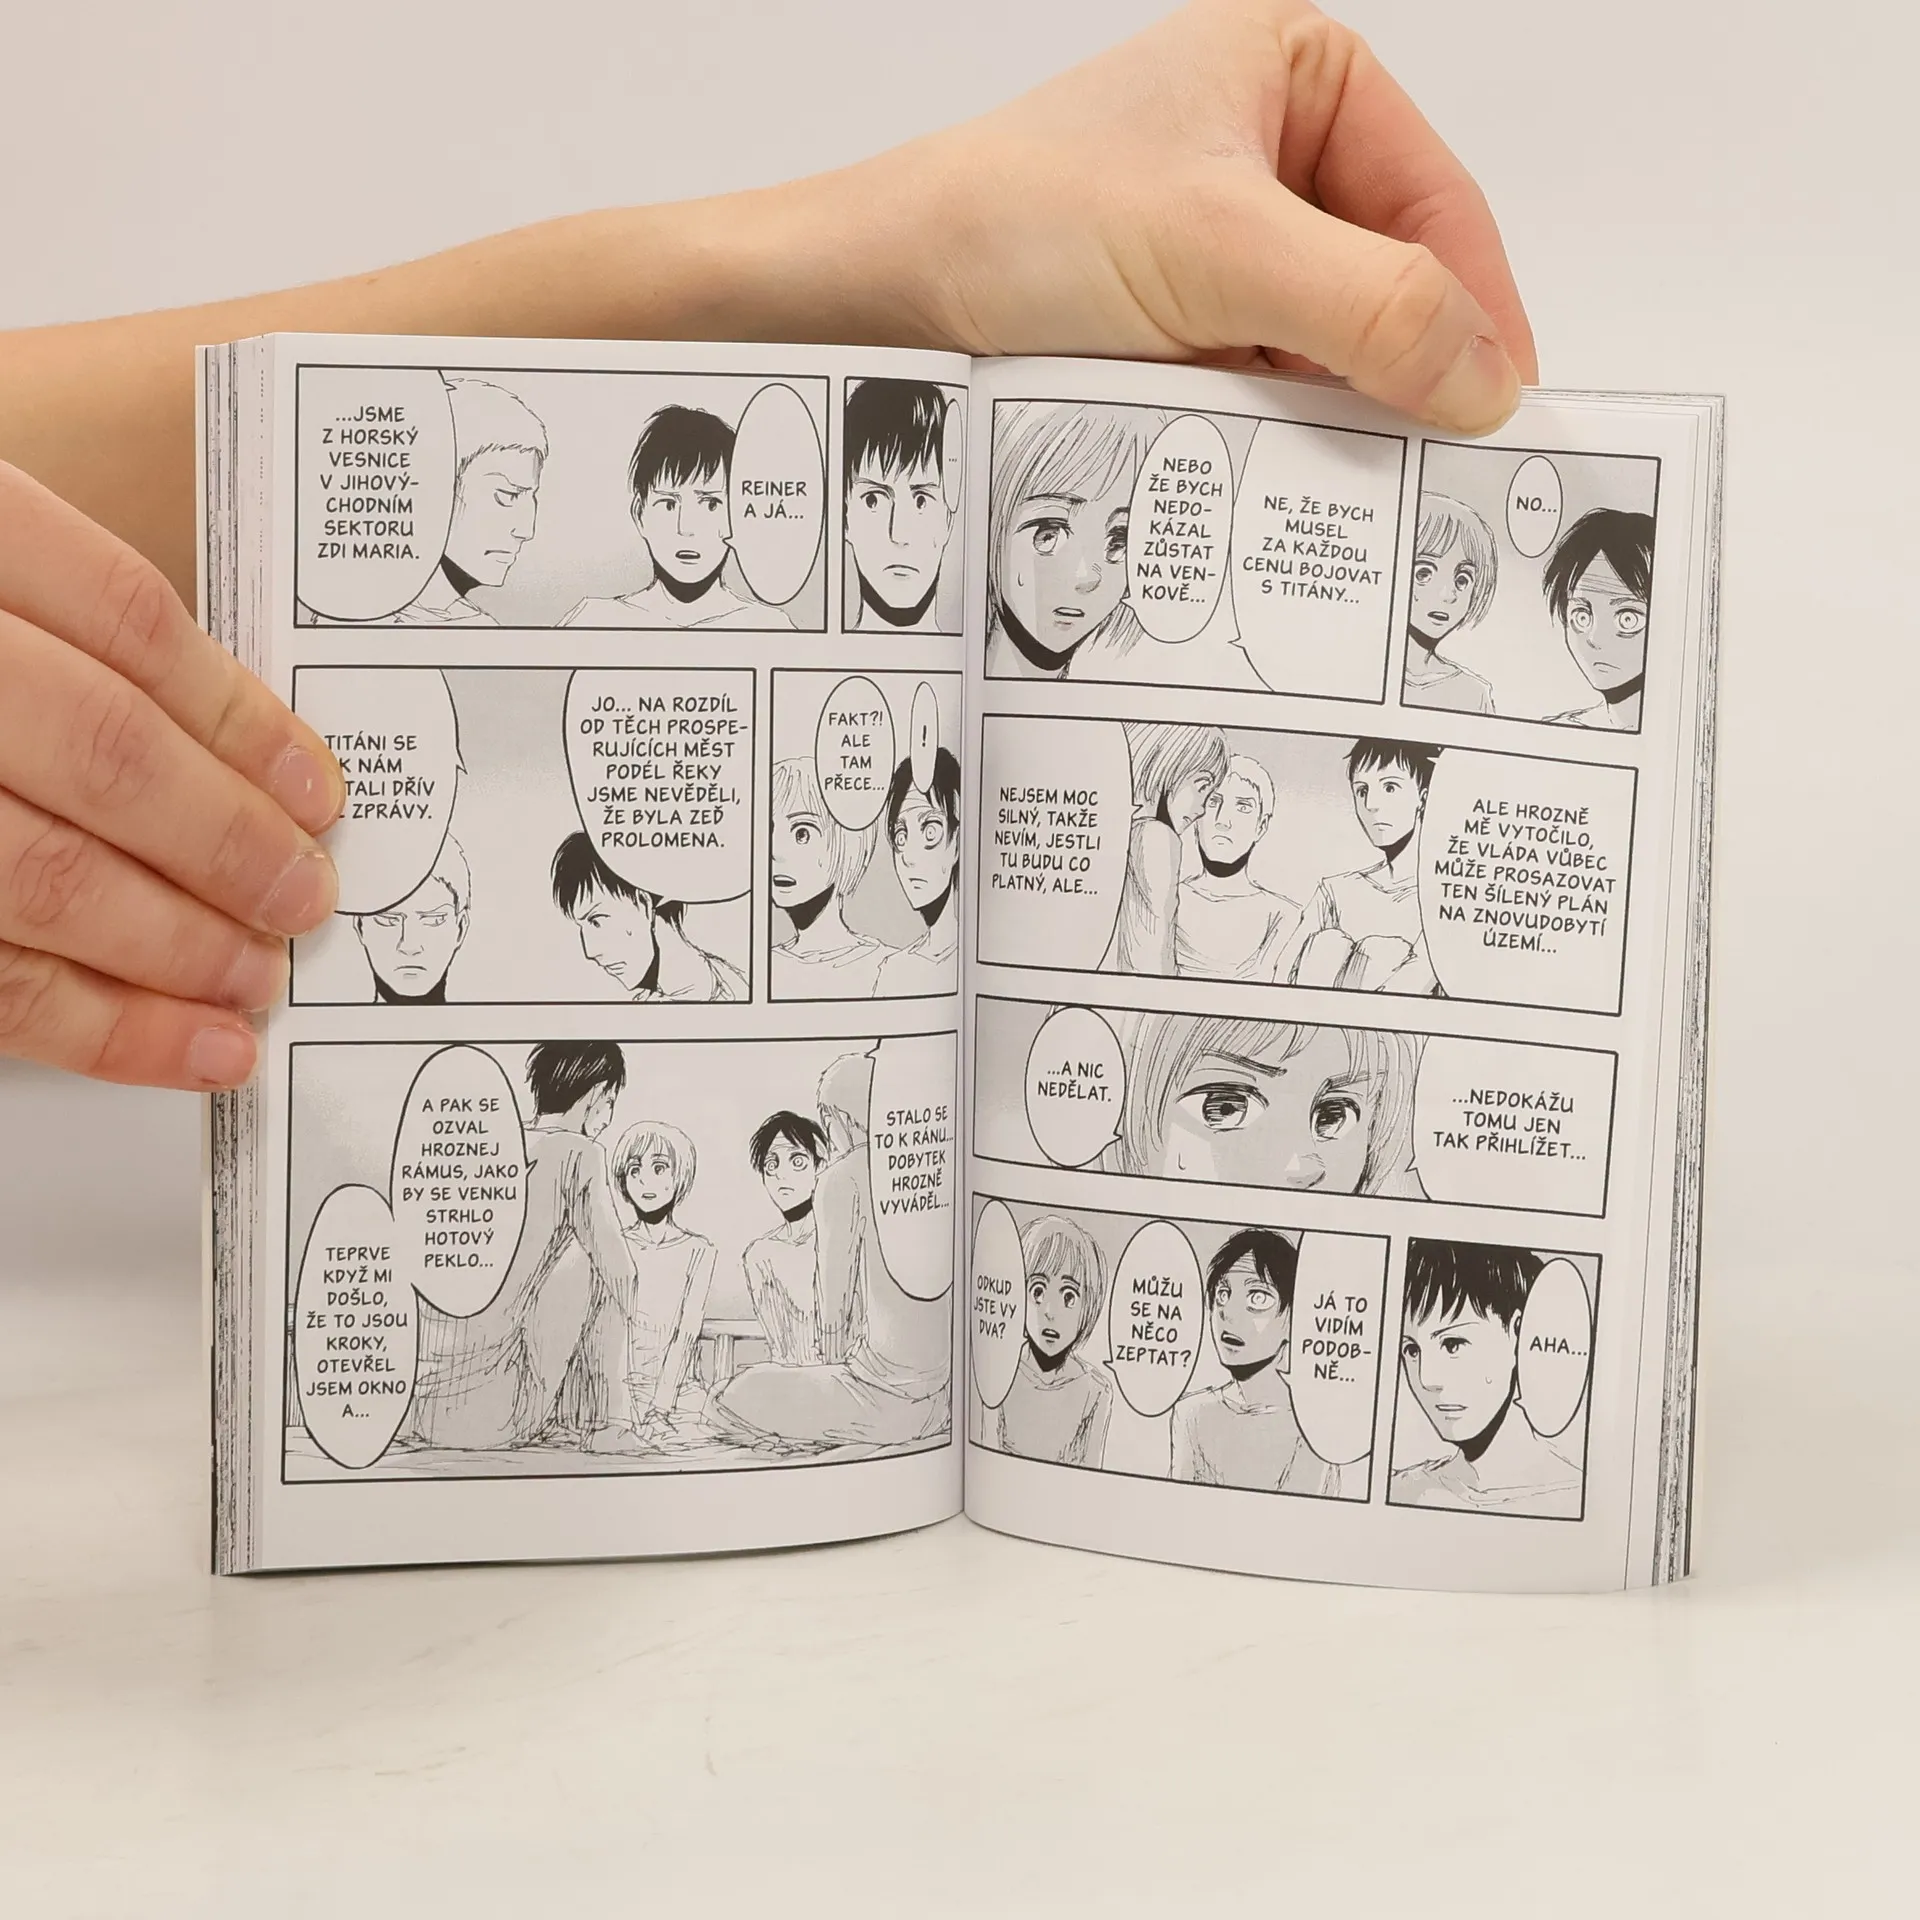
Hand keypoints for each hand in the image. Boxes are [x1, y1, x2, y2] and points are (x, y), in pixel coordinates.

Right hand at [0, 463, 342, 1087]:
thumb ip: (59, 635)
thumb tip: (232, 754)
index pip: (122, 619)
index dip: (239, 717)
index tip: (314, 789)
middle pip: (99, 751)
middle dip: (223, 843)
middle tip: (302, 897)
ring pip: (38, 878)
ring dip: (172, 946)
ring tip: (256, 981)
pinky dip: (91, 1022)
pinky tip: (180, 1045)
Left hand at [826, 0, 1536, 429]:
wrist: (882, 295)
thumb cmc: (1022, 224)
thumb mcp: (1217, 251)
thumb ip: (1365, 306)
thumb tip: (1484, 377)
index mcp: (1297, 74)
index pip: (1435, 199)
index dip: (1478, 306)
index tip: (1503, 407)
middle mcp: (1269, 151)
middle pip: (1391, 277)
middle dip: (1409, 368)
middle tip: (1443, 469)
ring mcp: (1223, 242)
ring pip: (1330, 342)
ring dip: (1340, 411)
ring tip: (1358, 482)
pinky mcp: (1182, 321)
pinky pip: (1269, 383)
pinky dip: (1282, 431)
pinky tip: (1284, 476)